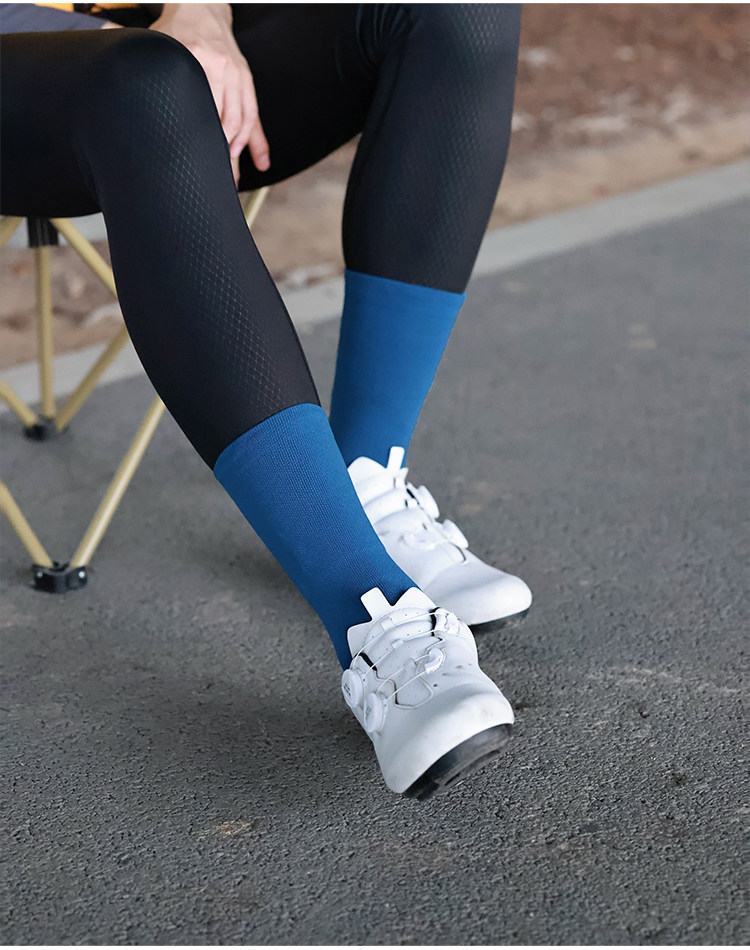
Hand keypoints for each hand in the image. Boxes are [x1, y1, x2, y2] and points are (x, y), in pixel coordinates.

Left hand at [149, 3, 269, 185]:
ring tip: (229, 177)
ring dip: (236, 153)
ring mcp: (237, 75)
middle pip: (222, 121)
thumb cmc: (178, 29)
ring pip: (241, 122)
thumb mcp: (156, 41)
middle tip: (212, 179)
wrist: (203, 7)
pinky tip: (261, 162)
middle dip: (218, 155)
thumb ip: (133, 55)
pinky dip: (259, 142)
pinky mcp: (247, 80)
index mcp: (195, 56)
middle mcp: (220, 67)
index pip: (199, 106)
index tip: (190, 162)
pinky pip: (255, 116)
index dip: (196, 138)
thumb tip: (102, 61)